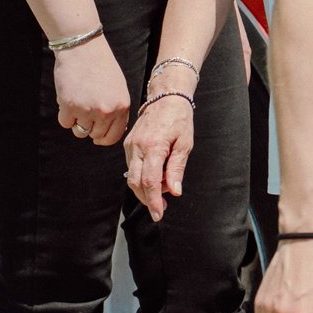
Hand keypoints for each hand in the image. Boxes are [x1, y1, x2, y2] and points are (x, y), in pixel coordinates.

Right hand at [53, 38, 130, 145]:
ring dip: (76, 120)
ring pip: (79, 131)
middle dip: (89, 126)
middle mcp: (107, 111)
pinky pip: (65, 122)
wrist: (82, 48)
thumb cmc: (100, 66)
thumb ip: (116, 109)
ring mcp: (88, 110)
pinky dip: (64, 114)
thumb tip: (108, 133)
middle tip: (85, 108)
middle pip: (95, 135)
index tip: (97, 137)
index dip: (103, 138)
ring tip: (78, 100)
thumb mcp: (117, 88)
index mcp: (122, 106)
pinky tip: (68, 97)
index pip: (113, 136)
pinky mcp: (70, 106)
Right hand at [123, 91, 194, 218]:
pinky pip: (132, 167)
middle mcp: (137, 147)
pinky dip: (142, 177)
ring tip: (163, 188)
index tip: (158, 215)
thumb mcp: (185, 144)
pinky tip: (156, 175)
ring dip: (146, 188)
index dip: (153, 201)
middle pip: (136, 183)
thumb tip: (174, 191)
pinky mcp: (127, 144)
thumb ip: (177, 169)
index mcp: (153, 146)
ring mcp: (130, 146)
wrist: (166, 97)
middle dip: (148, 199)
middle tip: (163, 207)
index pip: (149, 181)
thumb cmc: (179, 119)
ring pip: (132, 177)